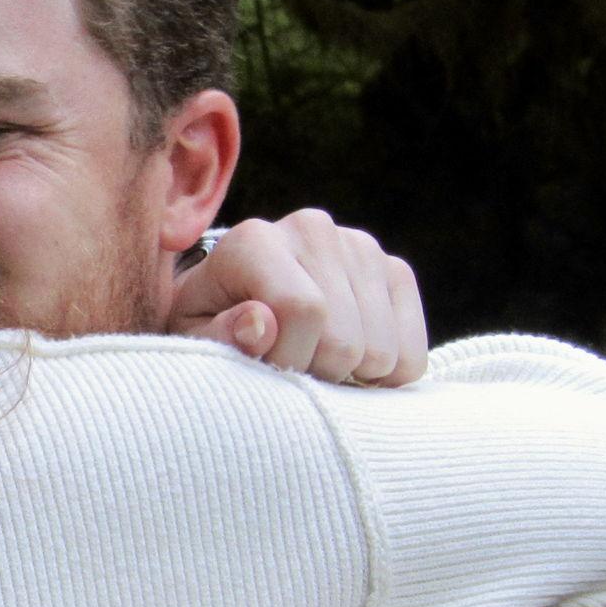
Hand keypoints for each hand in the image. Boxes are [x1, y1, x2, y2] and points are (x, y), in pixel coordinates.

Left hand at [171, 208, 427, 383]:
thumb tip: (261, 325)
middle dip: (315, 371)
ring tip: (314, 359)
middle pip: (344, 338)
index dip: (287, 358)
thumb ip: (218, 336)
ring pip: (381, 350)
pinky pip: (411, 354)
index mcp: (256, 239)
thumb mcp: (195, 337)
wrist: (243, 302)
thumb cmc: (211, 325)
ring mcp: (361, 247)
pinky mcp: (395, 271)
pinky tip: (350, 363)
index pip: (302, 310)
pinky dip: (383, 377)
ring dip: (348, 376)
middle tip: (290, 365)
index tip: (264, 366)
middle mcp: (313, 229)